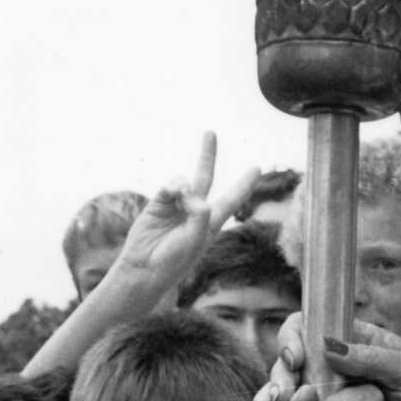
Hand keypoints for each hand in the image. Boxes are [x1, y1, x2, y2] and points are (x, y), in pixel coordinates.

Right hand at [106, 136, 251, 301]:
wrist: (144, 268)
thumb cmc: (174, 260)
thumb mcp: (195, 239)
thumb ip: (199, 213)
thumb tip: (189, 189)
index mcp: (211, 223)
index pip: (233, 199)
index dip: (244, 184)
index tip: (257, 168)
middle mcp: (195, 211)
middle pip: (205, 177)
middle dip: (207, 155)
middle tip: (210, 132)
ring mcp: (176, 205)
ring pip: (186, 181)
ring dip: (185, 187)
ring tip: (180, 200)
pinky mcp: (159, 203)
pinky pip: (171, 185)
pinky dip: (174, 187)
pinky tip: (173, 194)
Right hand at [256, 318, 400, 400]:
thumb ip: (369, 357)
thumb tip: (325, 345)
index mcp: (358, 341)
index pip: (312, 326)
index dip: (294, 338)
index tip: (297, 360)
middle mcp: (339, 366)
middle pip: (292, 360)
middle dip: (282, 375)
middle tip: (284, 397)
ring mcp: (331, 398)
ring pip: (289, 391)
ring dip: (277, 400)